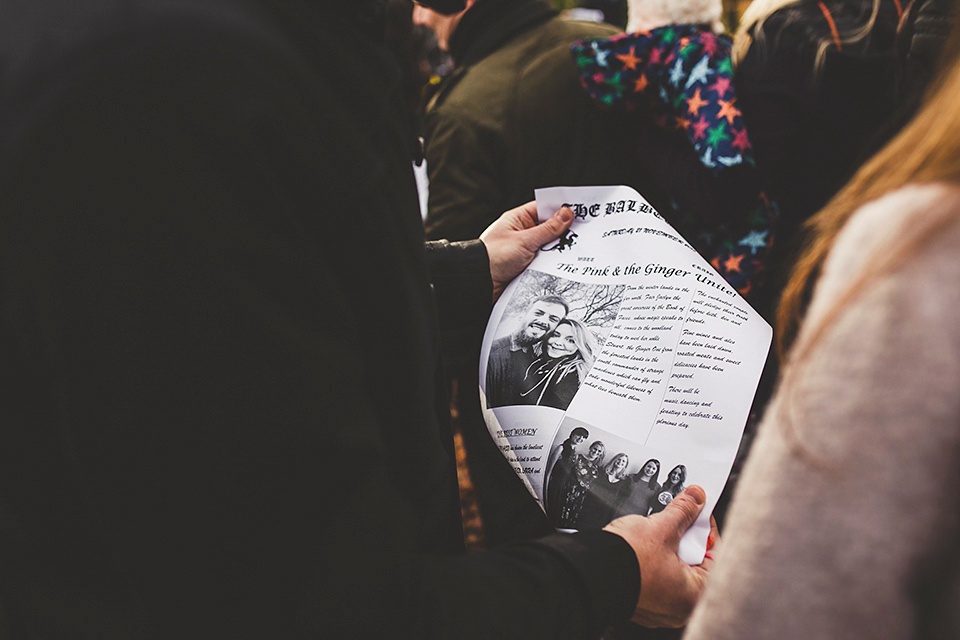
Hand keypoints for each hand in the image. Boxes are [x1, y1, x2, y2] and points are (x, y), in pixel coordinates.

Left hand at [479, 202, 572, 300]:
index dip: (561, 208)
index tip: (580, 209)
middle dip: (564, 230)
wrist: (479, 282)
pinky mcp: (526, 265)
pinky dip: (554, 262)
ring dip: (559, 248)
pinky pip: (545, 261)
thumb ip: (547, 229)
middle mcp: (522, 232)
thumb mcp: (524, 241)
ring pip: (549, 245)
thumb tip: (566, 213)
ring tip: (579, 248)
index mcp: (518, 219)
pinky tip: (566, 263)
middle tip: (585, 231)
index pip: (543, 208)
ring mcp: (524, 249)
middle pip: (549, 228)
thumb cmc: (494, 257)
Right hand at [603, 486, 717, 627]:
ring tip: (655, 530)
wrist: (589, 571)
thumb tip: (695, 498)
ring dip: (666, 547)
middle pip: (691, 562)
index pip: (713, 555)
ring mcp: (656, 606)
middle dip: (683, 537)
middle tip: (676, 517)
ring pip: (670, 569)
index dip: (705, 527)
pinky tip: (642, 544)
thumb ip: (683, 511)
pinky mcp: (638, 599)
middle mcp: (677, 607)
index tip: (699, 511)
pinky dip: (651, 560)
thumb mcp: (661, 528)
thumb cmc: (627, 563)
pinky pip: (653, 576)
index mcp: (693, 596)